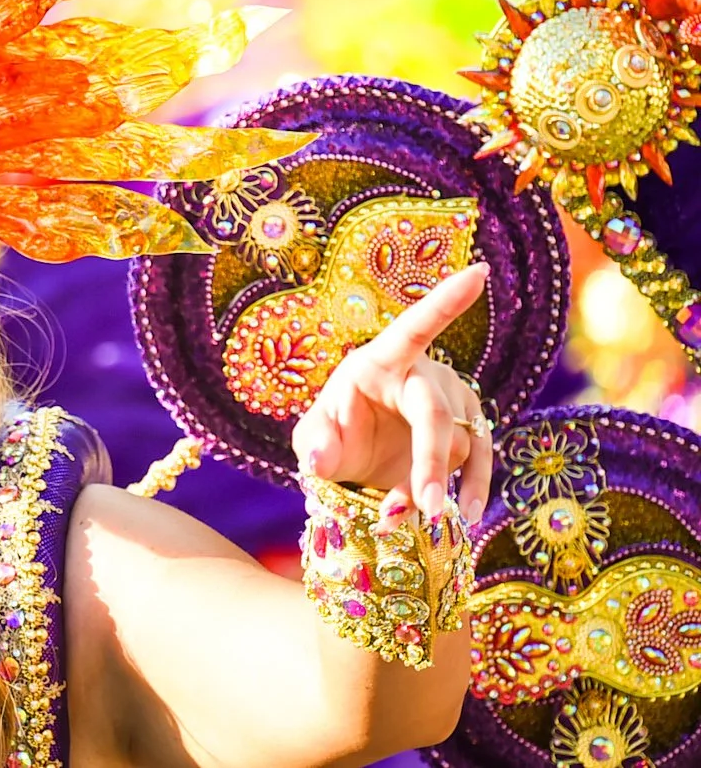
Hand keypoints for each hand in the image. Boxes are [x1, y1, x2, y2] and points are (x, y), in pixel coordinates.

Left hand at [289, 263, 492, 522]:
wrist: (358, 458)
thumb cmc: (334, 433)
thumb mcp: (313, 439)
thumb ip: (314, 446)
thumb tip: (320, 460)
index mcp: (379, 361)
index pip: (413, 327)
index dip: (444, 302)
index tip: (478, 272)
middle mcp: (422, 375)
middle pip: (436, 413)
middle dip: (431, 460)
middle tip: (428, 506)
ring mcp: (452, 402)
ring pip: (456, 446)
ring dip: (434, 486)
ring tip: (409, 518)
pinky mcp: (470, 431)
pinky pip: (477, 462)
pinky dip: (469, 491)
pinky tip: (464, 516)